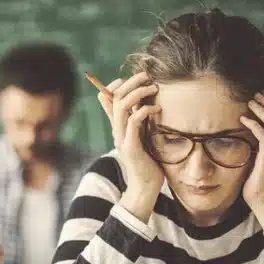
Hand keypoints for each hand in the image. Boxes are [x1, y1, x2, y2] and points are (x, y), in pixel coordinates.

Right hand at [97, 72, 163, 221]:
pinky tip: (157, 109)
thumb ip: (140, 122)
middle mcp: (116, 130)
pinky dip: (144, 111)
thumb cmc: (148, 162)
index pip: (106, 99)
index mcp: (118, 127)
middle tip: (147, 76)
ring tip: (154, 88)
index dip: (115, 85)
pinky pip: (133, 123)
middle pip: (114, 98)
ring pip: (121, 107)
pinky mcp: (130, 147)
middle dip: (130, 82)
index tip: (132, 79)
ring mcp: (121, 138)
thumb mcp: (143, 137)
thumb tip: (142, 105)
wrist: (146, 188)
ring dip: (137, 93)